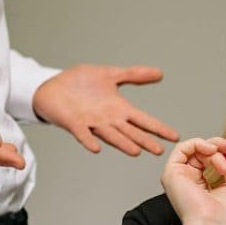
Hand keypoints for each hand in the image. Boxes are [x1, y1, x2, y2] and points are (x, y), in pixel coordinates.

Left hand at [32, 64, 179, 155]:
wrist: (51, 86)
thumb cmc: (80, 82)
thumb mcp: (111, 74)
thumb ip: (134, 75)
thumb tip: (160, 73)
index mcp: (118, 108)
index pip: (143, 120)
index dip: (158, 128)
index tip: (174, 136)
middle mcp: (108, 119)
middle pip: (130, 131)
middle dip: (144, 140)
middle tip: (159, 151)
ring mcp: (91, 122)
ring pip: (111, 135)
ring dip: (122, 143)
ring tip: (135, 151)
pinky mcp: (73, 123)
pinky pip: (82, 134)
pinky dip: (89, 141)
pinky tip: (96, 148)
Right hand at [161, 137, 225, 224]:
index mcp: (203, 185)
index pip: (210, 159)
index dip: (222, 150)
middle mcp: (190, 181)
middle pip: (202, 151)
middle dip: (219, 147)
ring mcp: (180, 176)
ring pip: (195, 149)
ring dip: (213, 149)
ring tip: (223, 165)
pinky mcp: (172, 173)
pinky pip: (182, 147)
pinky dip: (199, 143)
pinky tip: (211, 150)